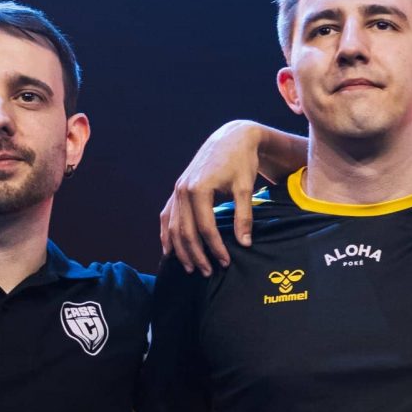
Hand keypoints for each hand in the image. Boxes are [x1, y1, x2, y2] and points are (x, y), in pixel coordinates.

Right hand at [159, 122, 274, 274]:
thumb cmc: (241, 161)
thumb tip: (245, 243)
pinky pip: (167, 216)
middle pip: (185, 231)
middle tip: (209, 272)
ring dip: (181, 249)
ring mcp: (177, 190)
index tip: (225, 262)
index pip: (205, 228)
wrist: (231, 138)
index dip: (215, 247)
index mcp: (198, 189)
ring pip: (173, 226)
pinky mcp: (177, 190)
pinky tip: (169, 251)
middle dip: (196, 254)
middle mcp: (182, 190)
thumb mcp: (245, 188)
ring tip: (191, 268)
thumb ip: (243, 216)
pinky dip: (167, 234)